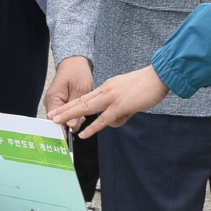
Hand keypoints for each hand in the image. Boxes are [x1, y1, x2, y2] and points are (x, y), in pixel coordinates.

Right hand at [44, 56, 94, 126]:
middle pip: (57, 122)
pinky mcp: (60, 102)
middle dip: (70, 124)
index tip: (69, 138)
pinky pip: (66, 113)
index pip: (53, 121)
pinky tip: (81, 114)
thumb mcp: (81, 90)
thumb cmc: (77, 72)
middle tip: (81, 121)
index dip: (61, 130)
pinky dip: (74, 115)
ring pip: (63, 119)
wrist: (75, 62)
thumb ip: (76, 109)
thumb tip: (71, 125)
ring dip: (73, 119)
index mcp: (53, 99)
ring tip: (82, 117)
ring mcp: (55, 102)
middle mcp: (51, 102)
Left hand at [49, 65, 171, 137]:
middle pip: (81, 101)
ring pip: (86, 108)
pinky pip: (103, 119)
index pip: (86, 96)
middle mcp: (107, 90)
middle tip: (52, 115)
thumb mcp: (129, 98)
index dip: (73, 103)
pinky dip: (92, 127)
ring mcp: (112, 98)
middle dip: (65, 108)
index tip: (61, 108)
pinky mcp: (120, 105)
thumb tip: (112, 123)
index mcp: (108, 87)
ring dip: (71, 115)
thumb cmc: (146, 86)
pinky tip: (83, 134)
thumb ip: (120, 111)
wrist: (159, 76)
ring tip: (59, 121)